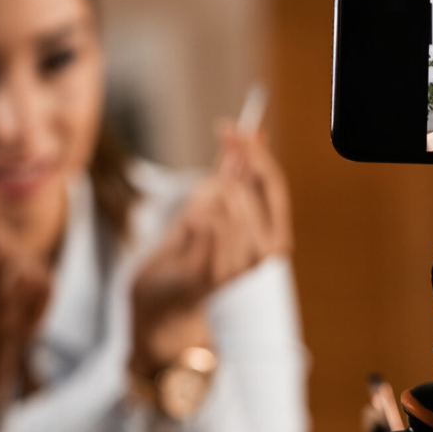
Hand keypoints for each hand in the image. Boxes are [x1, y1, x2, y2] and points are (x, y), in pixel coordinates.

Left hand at [129, 124, 289, 379]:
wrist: (159, 303)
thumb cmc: (186, 255)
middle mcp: (262, 255)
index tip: (229, 128)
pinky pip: (203, 221)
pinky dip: (188, 219)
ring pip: (221, 202)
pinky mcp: (210, 273)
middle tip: (196, 194)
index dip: (252, 151)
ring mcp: (238, 267)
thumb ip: (234, 173)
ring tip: (189, 223)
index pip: (273, 184)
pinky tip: (184, 236)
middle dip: (213, 181)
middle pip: (242, 188)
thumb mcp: (214, 207)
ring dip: (197, 203)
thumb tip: (252, 132)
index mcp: (272, 238)